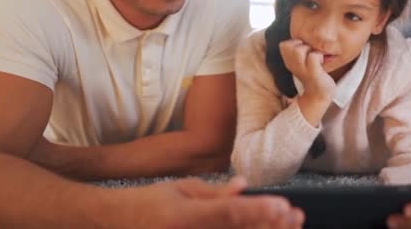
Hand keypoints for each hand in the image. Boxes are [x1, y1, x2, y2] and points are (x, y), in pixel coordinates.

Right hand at [124, 176, 304, 228]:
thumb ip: (214, 192)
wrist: (115, 223)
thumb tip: (243, 185)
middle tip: (294, 217)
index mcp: (187, 216)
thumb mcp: (181, 188)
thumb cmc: (148, 203)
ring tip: (286, 225)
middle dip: (271, 226)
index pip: (230, 214)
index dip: (259, 210)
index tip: (284, 206)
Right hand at [279, 39, 335, 125]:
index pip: (283, 45)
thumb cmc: (313, 75)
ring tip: (316, 57)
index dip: (295, 43)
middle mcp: (293, 66)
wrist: (320, 93)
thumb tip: (300, 36)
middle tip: (310, 53)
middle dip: (302, 44)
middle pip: (289, 45)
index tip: (304, 51)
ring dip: (310, 49)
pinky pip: (313, 56)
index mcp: (289, 62)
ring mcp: (302, 70)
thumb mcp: (302, 62)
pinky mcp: (313, 73)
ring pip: (298, 50)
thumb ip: (298, 51)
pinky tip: (321, 63)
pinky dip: (319, 56)